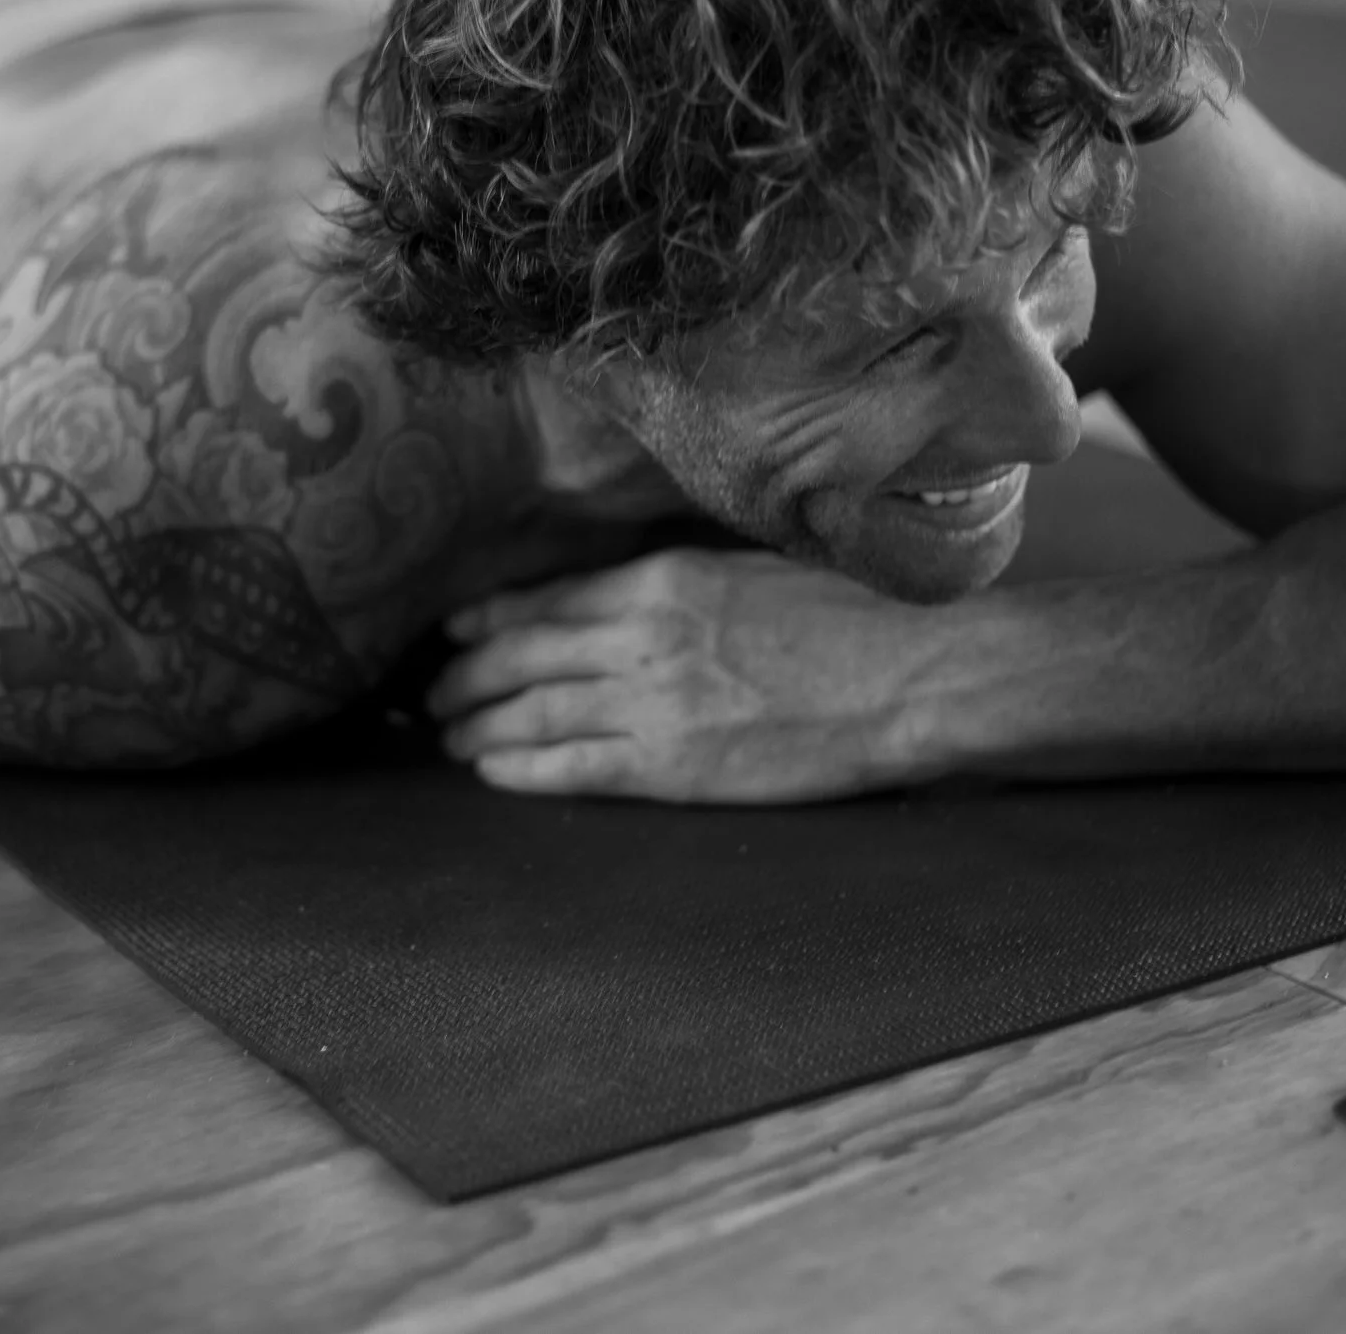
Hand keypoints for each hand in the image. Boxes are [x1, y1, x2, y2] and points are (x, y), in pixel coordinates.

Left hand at [426, 547, 942, 803]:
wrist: (912, 674)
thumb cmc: (851, 621)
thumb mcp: (751, 573)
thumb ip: (683, 585)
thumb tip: (634, 597)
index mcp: (664, 579)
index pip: (549, 599)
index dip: (490, 620)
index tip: (456, 632)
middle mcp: (643, 634)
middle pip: (523, 654)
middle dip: (466, 676)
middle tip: (434, 693)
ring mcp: (655, 700)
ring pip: (534, 710)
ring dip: (481, 725)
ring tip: (450, 738)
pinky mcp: (675, 763)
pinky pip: (574, 766)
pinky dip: (523, 768)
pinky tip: (492, 771)